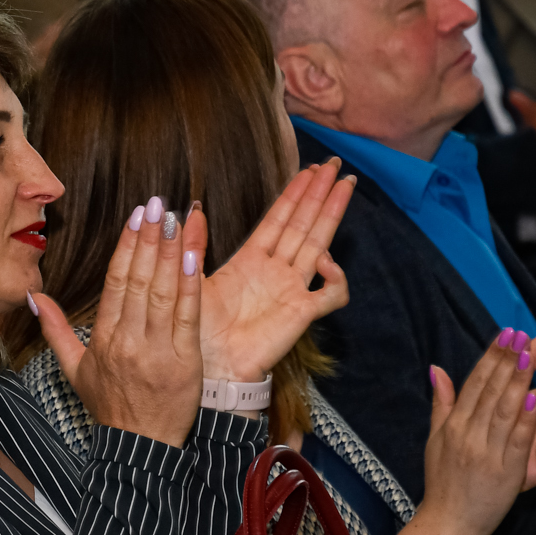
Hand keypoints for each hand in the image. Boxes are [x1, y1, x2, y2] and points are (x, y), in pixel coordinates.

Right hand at [31, 195, 203, 447]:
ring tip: (174, 218)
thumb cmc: (109, 408)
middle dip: (148, 239)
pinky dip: (189, 286)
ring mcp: (157, 350)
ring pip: (162, 293)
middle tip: (156, 205)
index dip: (126, 247)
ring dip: (168, 252)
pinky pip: (186, 317)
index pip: (115, 282)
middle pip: (139, 280)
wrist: (139, 447)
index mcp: (103, 339)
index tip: (134, 217)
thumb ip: (55, 331)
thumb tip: (33, 297)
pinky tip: (191, 257)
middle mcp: (128, 341)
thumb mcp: (74, 370)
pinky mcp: (184, 361)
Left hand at [199, 160, 353, 382]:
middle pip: (304, 223)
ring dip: (332, 214)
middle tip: (336, 165)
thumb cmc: (199, 332)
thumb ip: (194, 245)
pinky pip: (330, 293)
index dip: (294, 193)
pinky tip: (324, 261)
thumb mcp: (191, 280)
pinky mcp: (302, 314)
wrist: (210, 370)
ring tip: (345, 186)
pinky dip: (333, 276)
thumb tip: (190, 208)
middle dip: (319, 193)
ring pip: (320, 244)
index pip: (279, 218)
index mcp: (251, 260)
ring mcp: (292, 290)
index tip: (310, 169)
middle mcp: (276, 270)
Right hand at [417, 331, 535, 534]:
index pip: (475, 383)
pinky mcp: (505, 473)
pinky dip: (526, 420)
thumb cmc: (443, 483)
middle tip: (523, 334)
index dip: (492, 357)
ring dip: (519, 381)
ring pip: (504, 410)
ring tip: (531, 354)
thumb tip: (436, 369)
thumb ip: (441, 403)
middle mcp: (468, 435)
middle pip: (491, 391)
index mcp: (453, 425)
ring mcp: (486, 453)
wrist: (447, 525)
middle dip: (508, 360)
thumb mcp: (435, 440)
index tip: (506, 333)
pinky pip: (517, 442)